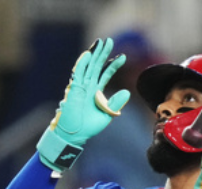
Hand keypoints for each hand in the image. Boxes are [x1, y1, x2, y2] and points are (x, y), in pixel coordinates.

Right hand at [37, 37, 129, 172]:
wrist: (75, 134)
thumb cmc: (89, 127)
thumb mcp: (107, 114)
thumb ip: (116, 103)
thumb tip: (127, 91)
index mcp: (96, 92)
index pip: (106, 74)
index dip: (114, 65)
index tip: (123, 57)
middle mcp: (88, 86)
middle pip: (97, 66)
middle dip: (103, 53)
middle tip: (109, 40)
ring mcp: (80, 86)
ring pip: (87, 66)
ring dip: (93, 54)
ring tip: (100, 42)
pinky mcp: (73, 89)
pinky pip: (77, 74)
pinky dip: (82, 64)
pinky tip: (88, 55)